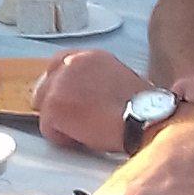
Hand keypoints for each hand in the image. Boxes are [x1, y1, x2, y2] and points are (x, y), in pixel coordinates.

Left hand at [31, 47, 150, 151]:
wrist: (147, 121)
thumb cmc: (143, 110)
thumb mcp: (119, 82)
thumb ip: (95, 81)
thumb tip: (83, 95)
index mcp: (91, 56)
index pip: (60, 63)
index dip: (62, 86)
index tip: (70, 100)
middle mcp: (73, 62)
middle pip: (46, 85)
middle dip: (57, 104)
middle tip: (78, 120)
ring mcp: (61, 82)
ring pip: (46, 107)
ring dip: (62, 121)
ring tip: (88, 128)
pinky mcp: (54, 104)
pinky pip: (48, 128)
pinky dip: (63, 137)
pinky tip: (86, 136)